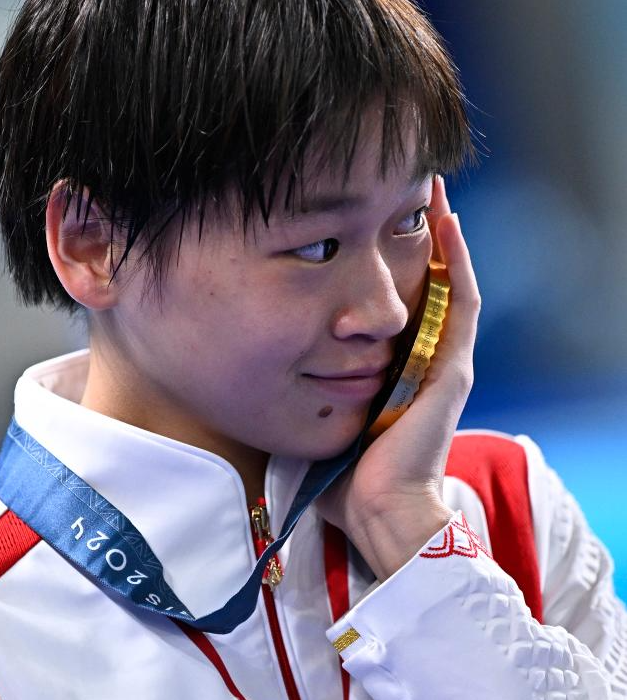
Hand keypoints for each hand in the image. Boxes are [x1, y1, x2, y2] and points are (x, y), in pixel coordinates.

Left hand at [315, 175, 480, 579]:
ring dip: (442, 235)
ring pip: (448, 282)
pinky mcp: (453, 369)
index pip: (396, 302)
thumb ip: (290, 389)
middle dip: (414, 235)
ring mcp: (444, 362)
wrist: (377, 513)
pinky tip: (445, 220)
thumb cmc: (341, 476)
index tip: (364, 217)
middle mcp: (425, 360)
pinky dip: (455, 261)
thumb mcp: (311, 416)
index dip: (388, 259)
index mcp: (395, 370)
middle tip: (402, 186)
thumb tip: (240, 363)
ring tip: (428, 187)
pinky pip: (460, 303)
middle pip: (425, 283)